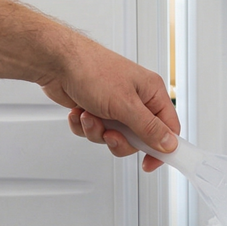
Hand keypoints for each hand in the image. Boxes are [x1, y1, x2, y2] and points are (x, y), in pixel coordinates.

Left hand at [39, 33, 178, 172]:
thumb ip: (148, 128)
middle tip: (109, 133)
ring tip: (89, 116)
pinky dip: (84, 126)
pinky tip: (79, 112)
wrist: (57, 62)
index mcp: (151, 92)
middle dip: (118, 140)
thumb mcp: (125, 104)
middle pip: (138, 138)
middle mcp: (135, 99)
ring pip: (114, 137)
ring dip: (98, 132)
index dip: (162, 147)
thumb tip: (169, 144)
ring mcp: (115, 105)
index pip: (168, 127)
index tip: (150, 163)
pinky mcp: (96, 110)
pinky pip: (95, 132)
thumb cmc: (91, 70)